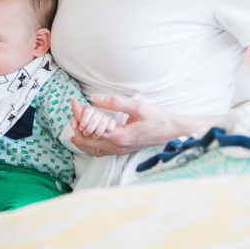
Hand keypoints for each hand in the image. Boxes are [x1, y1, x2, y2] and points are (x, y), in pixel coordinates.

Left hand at [69, 95, 187, 156]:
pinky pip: (98, 151)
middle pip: (84, 141)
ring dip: (80, 134)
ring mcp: (118, 151)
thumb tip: (94, 97)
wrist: (173, 132)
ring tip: (77, 119)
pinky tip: (87, 132)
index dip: (79, 114)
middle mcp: (116, 147)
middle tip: (76, 108)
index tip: (76, 102)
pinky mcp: (120, 150)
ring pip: (89, 148)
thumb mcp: (137, 107)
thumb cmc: (158, 119)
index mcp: (119, 136)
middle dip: (76, 124)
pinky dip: (88, 142)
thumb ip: (115, 102)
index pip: (88, 128)